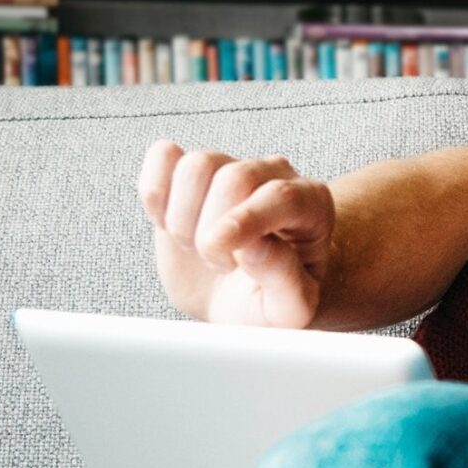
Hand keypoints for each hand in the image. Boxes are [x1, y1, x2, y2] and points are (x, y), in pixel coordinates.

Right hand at [136, 140, 334, 327]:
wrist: (240, 297)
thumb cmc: (269, 302)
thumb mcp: (289, 310)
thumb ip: (284, 281)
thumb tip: (257, 246)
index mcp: (312, 206)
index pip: (281, 196)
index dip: (246, 220)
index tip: (216, 249)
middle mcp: (275, 176)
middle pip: (234, 178)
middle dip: (211, 232)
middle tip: (220, 265)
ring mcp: (231, 166)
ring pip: (197, 166)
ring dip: (183, 217)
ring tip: (197, 247)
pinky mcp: (190, 172)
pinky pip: (163, 156)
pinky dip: (155, 191)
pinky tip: (168, 223)